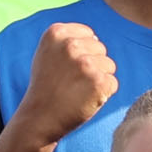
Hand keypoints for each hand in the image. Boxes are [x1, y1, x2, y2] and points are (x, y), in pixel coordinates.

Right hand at [20, 23, 118, 140]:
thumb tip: (95, 37)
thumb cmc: (45, 87)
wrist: (39, 118)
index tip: (66, 69)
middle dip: (92, 66)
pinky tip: (84, 99)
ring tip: (77, 91)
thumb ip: (66, 41)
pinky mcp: (98, 81)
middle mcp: (70, 45)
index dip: (82, 54)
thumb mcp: (47, 54)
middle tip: (71, 82)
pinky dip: (103, 94)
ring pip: (109, 65)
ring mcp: (85, 63)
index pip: (88, 35)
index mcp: (56, 33)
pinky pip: (112, 83)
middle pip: (100, 49)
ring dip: (98, 80)